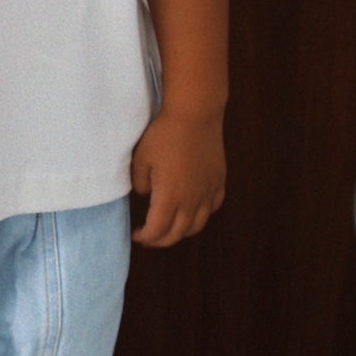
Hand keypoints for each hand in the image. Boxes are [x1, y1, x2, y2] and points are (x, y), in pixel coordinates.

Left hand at [130, 110, 225, 247]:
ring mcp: (208, 191)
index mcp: (169, 197)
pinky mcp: (218, 180)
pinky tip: (193, 209)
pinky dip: (202, 214)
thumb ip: (140, 183)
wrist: (195, 115)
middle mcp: (191, 200)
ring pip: (197, 225)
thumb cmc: (164, 135)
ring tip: (171, 228)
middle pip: (178, 234)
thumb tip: (148, 195)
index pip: (157, 230)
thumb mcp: (140, 159)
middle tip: (150, 238)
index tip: (137, 235)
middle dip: (161, 240)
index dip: (146, 237)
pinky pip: (212, 207)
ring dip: (182, 232)